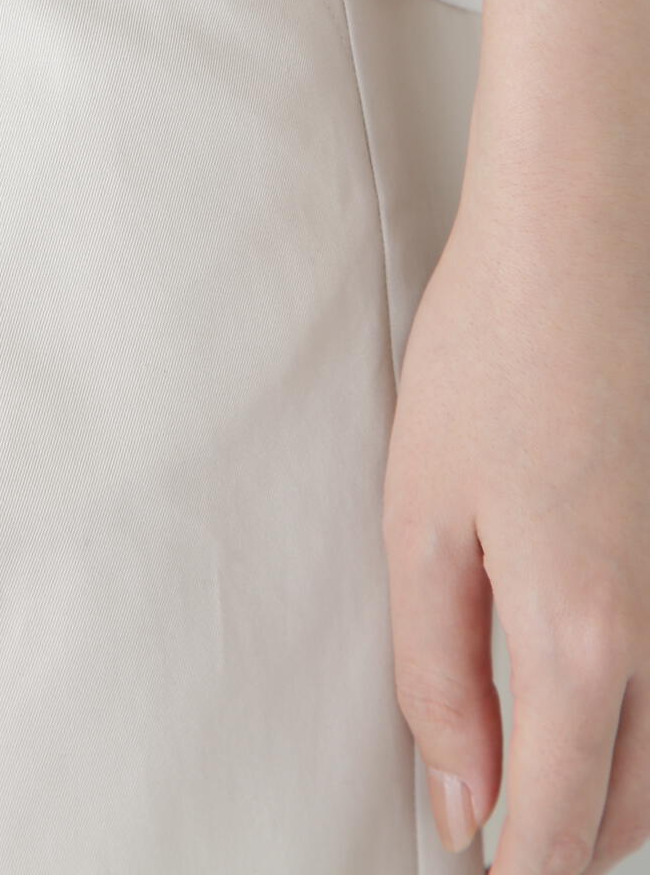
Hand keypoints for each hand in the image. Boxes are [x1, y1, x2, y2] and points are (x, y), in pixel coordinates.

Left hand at [381, 109, 649, 873]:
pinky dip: (636, 703)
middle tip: (492, 818)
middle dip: (561, 835)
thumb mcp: (422, 517)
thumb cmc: (492, 356)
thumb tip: (460, 797)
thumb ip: (436, 672)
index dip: (513, 869)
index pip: (561, 828)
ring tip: (524, 751)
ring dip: (605, 778)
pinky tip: (582, 669)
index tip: (476, 866)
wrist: (583, 238)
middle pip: (630, 808)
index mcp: (582, 635)